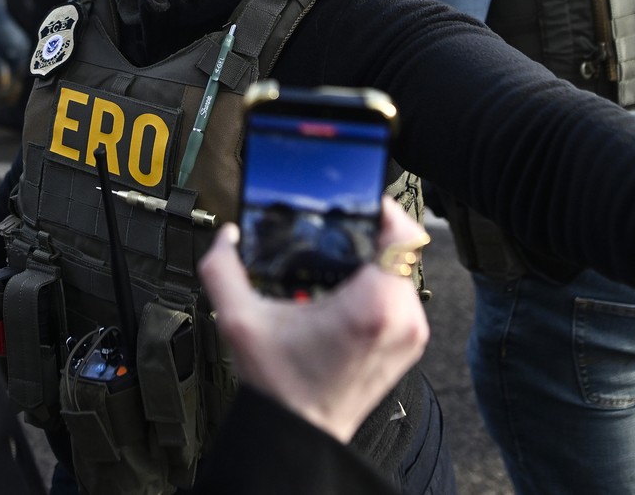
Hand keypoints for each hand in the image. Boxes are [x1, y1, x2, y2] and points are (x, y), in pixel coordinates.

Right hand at [199, 198, 429, 442]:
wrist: (303, 432)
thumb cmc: (281, 385)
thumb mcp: (240, 320)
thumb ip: (223, 268)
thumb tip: (228, 236)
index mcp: (370, 306)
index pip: (402, 235)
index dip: (384, 209)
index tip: (361, 203)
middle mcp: (400, 319)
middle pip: (403, 250)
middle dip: (373, 235)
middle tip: (341, 230)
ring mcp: (410, 334)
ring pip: (403, 272)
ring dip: (377, 261)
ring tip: (343, 260)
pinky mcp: (409, 344)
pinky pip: (403, 296)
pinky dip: (381, 286)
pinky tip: (349, 288)